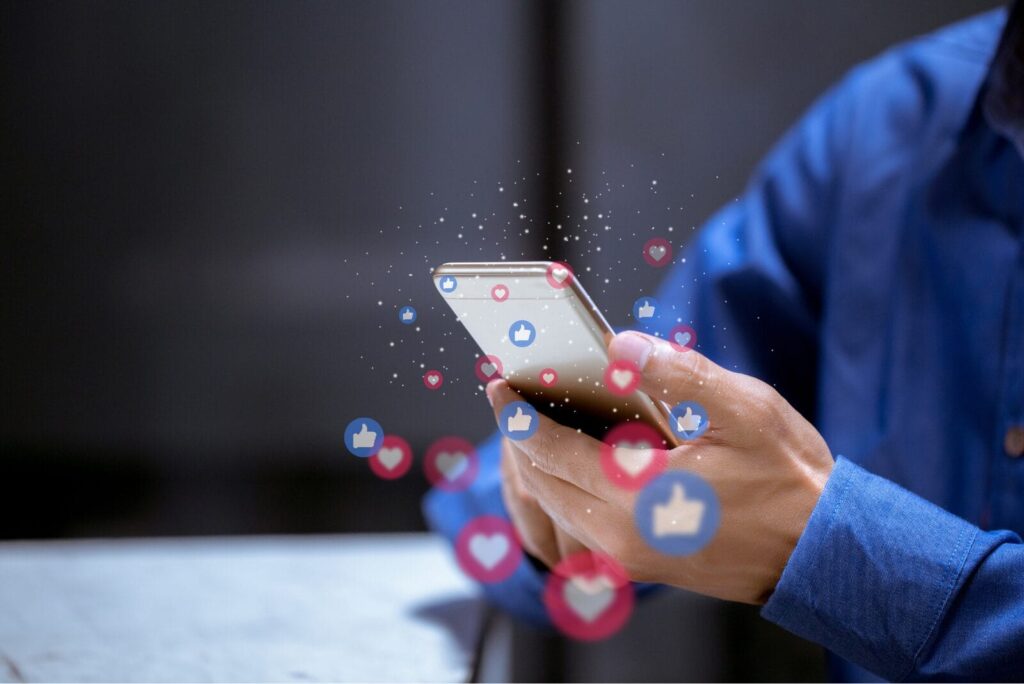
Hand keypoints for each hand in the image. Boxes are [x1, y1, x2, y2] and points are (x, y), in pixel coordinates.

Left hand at [485, 331, 833, 603]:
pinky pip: (580, 525)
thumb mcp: (743, 411)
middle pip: (541, 481)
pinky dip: (564, 490)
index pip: (549, 449)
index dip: (518, 414)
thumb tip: (620, 346)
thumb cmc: (788, 479)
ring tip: (535, 424)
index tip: (498, 383)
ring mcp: (627, 555)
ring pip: (556, 507)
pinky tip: (576, 460)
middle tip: (510, 397)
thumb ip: (678, 374)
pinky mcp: (639, 563)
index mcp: (635, 493)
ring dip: (539, 466)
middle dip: (519, 438)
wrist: (820, 553)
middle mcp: (619, 534)